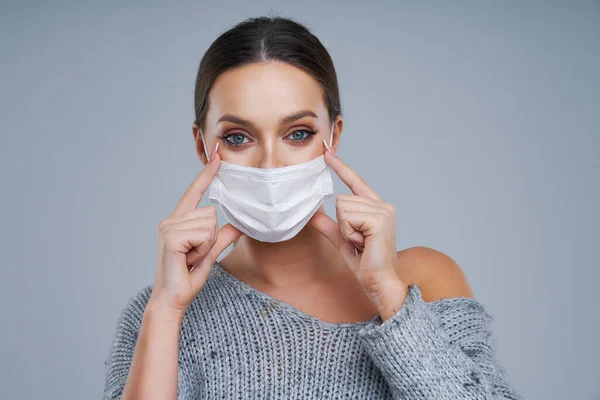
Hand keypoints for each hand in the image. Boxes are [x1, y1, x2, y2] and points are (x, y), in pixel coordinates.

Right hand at [150, 143, 242, 316]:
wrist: (172, 300)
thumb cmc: (187, 278)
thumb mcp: (210, 254)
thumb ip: (222, 238)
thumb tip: (239, 225)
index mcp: (177, 221)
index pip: (194, 192)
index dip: (207, 174)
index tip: (217, 154)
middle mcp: (170, 220)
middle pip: (211, 213)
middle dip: (211, 237)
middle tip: (195, 256)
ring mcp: (168, 227)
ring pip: (209, 223)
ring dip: (207, 245)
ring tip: (191, 259)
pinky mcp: (171, 237)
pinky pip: (204, 234)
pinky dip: (202, 249)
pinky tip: (188, 260)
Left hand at [308, 143, 408, 318]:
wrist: (379, 282)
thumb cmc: (365, 262)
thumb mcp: (341, 240)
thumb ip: (329, 225)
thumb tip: (312, 214)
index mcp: (375, 207)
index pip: (354, 181)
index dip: (340, 166)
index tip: (326, 150)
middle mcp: (382, 205)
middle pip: (342, 199)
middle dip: (342, 223)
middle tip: (357, 241)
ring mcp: (383, 211)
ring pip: (342, 207)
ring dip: (345, 229)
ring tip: (360, 243)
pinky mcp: (379, 220)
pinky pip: (347, 217)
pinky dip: (348, 233)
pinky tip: (362, 243)